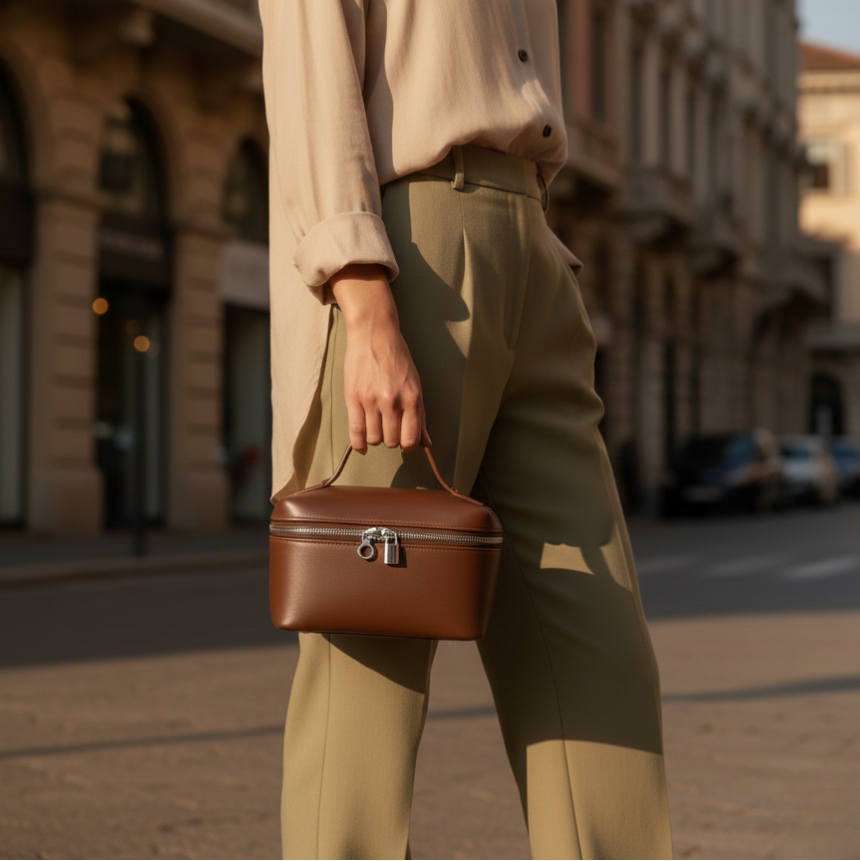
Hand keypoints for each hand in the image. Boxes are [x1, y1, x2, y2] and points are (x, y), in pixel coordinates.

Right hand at [329, 264, 430, 453]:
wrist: (374, 334)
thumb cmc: (397, 357)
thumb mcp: (416, 384)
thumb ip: (421, 415)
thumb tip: (426, 442)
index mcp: (412, 398)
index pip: (410, 440)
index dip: (408, 445)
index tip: (404, 440)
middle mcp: (392, 402)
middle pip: (391, 441)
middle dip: (391, 439)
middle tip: (389, 428)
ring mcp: (371, 401)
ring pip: (374, 439)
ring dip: (376, 438)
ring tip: (376, 426)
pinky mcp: (353, 398)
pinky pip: (356, 433)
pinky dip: (359, 444)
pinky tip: (362, 444)